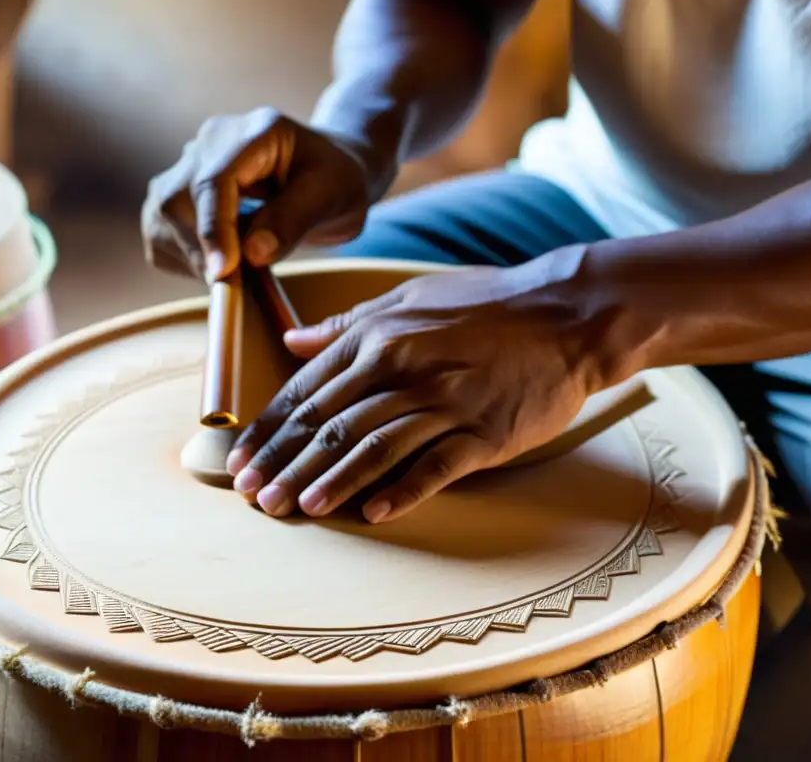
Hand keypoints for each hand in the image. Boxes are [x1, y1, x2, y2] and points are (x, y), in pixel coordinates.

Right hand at [141, 107, 379, 281]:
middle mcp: (210, 142)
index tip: (223, 271)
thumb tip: (251, 254)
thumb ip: (293, 220)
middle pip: (176, 199)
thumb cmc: (336, 181)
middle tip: (236, 286)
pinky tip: (222, 264)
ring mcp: (189, 166)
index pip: (213, 179)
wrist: (326, 176)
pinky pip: (160, 234)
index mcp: (253, 133)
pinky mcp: (178, 195)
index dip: (214, 228)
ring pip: (160, 217)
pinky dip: (185, 260)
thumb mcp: (333, 196)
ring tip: (236, 274)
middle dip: (201, 250)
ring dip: (192, 257)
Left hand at [225, 255, 614, 523]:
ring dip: (331, 480)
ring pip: (373, 446)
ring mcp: (446, 402)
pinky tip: (373, 513)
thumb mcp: (411, 297)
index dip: (271, 429)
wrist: (567, 315)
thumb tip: (291, 341)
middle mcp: (404, 368)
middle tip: (255, 497)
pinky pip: (436, 466)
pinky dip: (403, 491)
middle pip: (331, 424)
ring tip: (298, 508)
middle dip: (287, 463)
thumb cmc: (488, 304)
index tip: (244, 460)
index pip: (308, 389)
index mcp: (380, 336)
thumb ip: (349, 324)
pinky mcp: (484, 432)